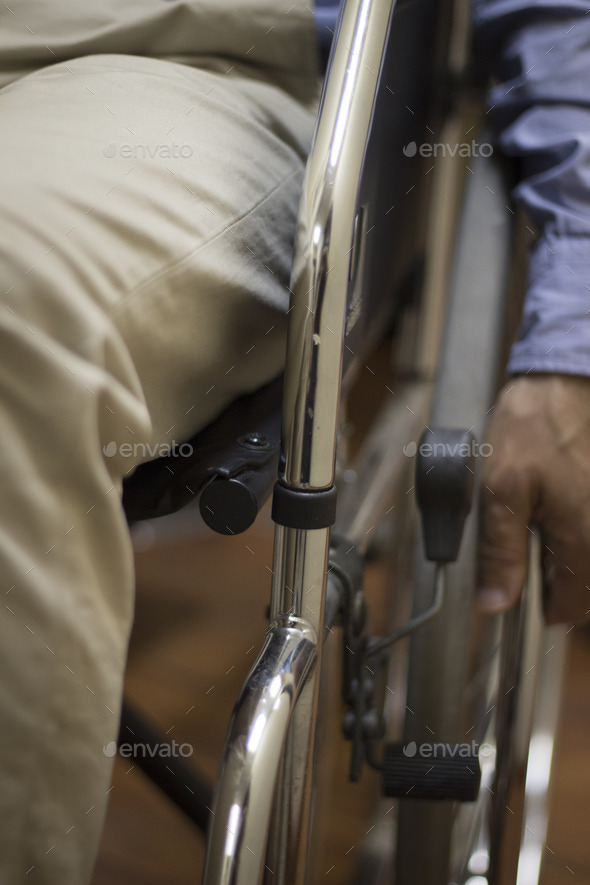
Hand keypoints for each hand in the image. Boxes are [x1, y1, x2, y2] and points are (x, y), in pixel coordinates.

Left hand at [477, 374, 589, 623]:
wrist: (566, 381)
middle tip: (528, 550)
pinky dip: (577, 536)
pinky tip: (557, 511)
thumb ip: (500, 552)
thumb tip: (496, 604)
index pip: (570, 611)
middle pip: (586, 592)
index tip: (516, 585)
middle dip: (556, 582)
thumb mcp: (500, 490)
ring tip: (541, 527)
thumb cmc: (534, 426)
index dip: (538, 605)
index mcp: (584, 540)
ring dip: (568, 560)